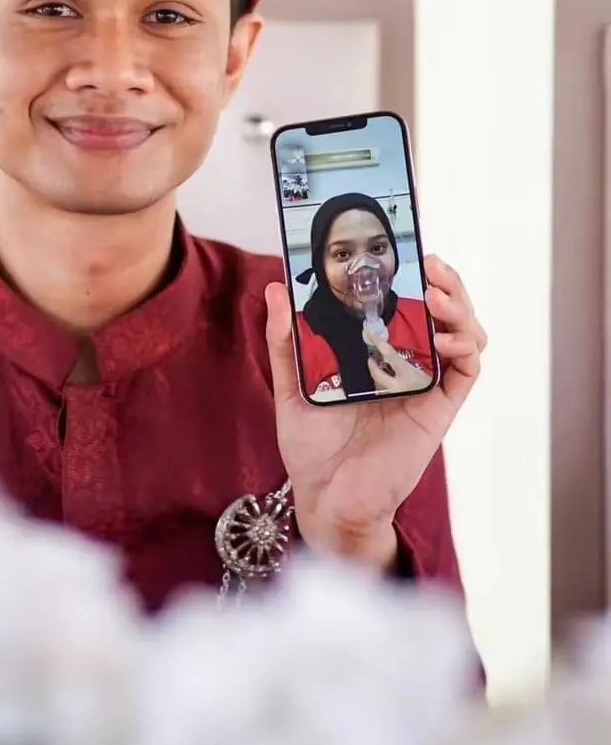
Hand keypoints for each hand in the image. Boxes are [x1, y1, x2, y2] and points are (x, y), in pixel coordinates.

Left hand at [264, 256, 485, 566]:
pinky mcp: (439, 409)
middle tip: (428, 262)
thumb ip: (286, 339)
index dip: (415, 273)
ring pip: (465, 333)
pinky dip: (464, 346)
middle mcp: (407, 363)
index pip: (406, 302)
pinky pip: (466, 371)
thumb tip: (277, 288)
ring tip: (437, 294)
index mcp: (376, 351)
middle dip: (445, 281)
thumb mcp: (290, 385)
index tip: (408, 245)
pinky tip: (443, 337)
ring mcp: (426, 384)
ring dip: (460, 307)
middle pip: (444, 310)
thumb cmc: (310, 448)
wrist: (325, 498)